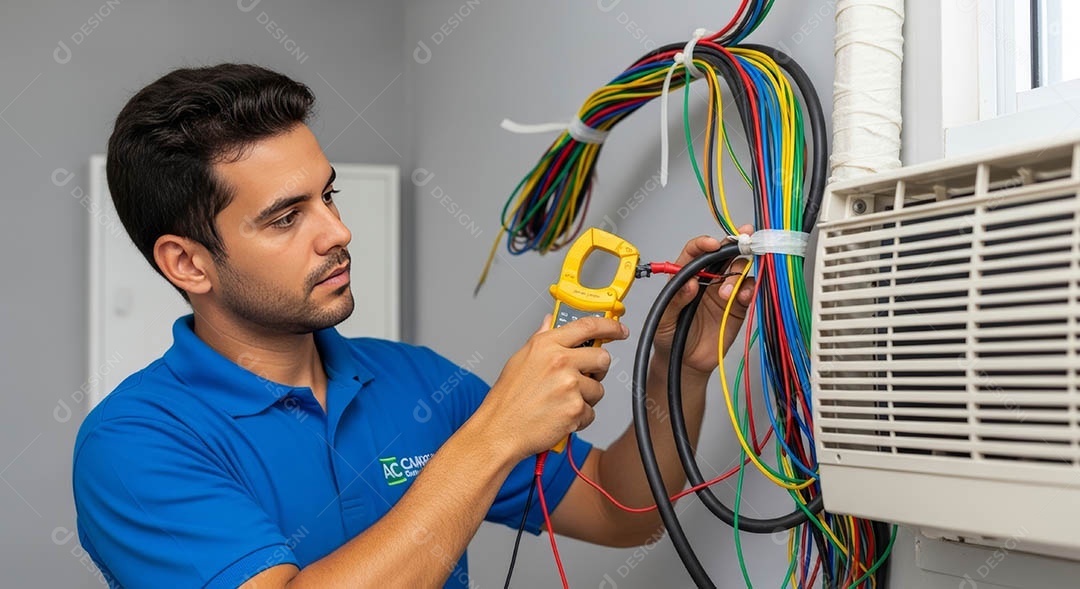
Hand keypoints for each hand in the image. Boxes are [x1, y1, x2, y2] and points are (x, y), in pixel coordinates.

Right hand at [479, 316, 628, 460]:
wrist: (500, 430)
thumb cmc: (508, 398)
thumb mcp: (520, 359)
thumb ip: (541, 338)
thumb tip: (550, 321)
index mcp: (546, 345)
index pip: (587, 326)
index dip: (609, 326)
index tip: (619, 329)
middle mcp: (559, 361)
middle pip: (602, 358)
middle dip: (597, 369)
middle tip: (582, 378)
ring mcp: (569, 386)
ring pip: (598, 389)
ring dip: (585, 398)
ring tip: (560, 402)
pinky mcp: (575, 410)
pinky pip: (591, 412)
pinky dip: (579, 418)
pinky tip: (560, 417)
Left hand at [651, 227, 754, 378]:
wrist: (686, 362)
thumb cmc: (669, 336)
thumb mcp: (664, 319)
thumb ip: (675, 300)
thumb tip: (689, 283)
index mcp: (685, 275)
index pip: (695, 252)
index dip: (704, 244)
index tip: (712, 245)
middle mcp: (706, 278)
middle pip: (722, 254)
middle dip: (734, 244)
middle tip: (743, 243)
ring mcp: (724, 290)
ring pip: (739, 269)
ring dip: (739, 273)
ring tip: (728, 293)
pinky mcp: (738, 306)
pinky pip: (748, 291)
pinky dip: (749, 289)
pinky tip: (743, 296)